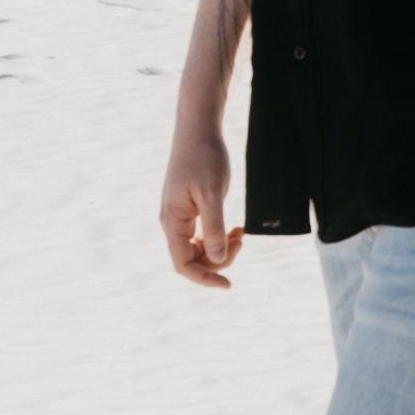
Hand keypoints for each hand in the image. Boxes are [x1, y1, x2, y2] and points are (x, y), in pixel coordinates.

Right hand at [162, 122, 242, 287]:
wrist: (198, 129)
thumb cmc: (204, 158)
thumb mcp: (213, 194)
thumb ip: (214, 228)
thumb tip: (217, 260)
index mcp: (172, 221)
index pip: (183, 264)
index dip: (205, 278)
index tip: (229, 284)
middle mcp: (172, 222)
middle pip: (192, 259)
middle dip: (218, 259)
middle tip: (242, 241)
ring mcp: (180, 216)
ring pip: (198, 249)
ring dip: (220, 248)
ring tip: (241, 234)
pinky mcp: (190, 209)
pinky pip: (202, 235)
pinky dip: (220, 237)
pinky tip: (236, 228)